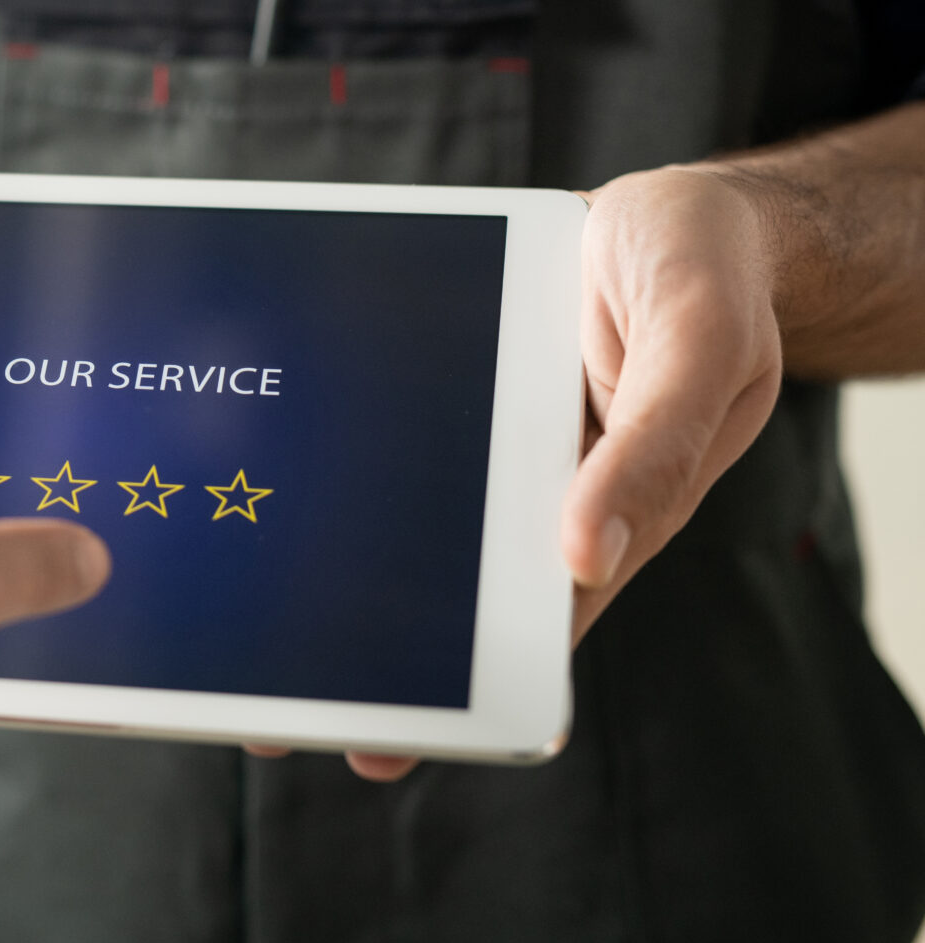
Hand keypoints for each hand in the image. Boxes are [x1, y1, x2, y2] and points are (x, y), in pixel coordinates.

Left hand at [299, 166, 784, 783]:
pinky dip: (339, 466)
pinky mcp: (451, 383)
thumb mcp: (700, 339)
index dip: (461, 685)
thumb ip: (656, 441)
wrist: (683, 202)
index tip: (385, 740)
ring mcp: (491, 438)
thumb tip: (585, 553)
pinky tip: (266, 489)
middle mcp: (541, 487)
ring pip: (405, 520)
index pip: (531, 620)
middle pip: (448, 586)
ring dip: (328, 563)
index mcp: (613, 507)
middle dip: (366, 645)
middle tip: (270, 712)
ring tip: (232, 624)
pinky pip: (390, 433)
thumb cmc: (709, 269)